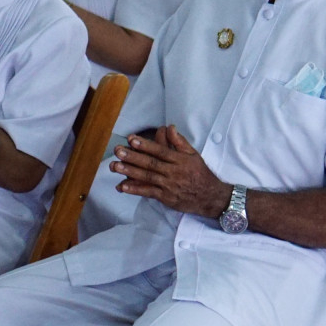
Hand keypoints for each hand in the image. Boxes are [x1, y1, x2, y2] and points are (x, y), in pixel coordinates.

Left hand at [111, 125, 231, 218]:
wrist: (210, 197)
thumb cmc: (200, 174)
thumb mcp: (194, 155)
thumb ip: (180, 142)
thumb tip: (169, 127)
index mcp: (180, 160)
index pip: (160, 151)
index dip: (145, 145)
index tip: (131, 139)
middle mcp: (173, 172)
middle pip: (151, 163)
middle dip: (133, 157)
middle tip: (118, 151)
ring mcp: (168, 185)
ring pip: (147, 177)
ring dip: (130, 172)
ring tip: (115, 166)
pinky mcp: (165, 197)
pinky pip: (148, 192)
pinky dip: (135, 189)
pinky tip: (123, 186)